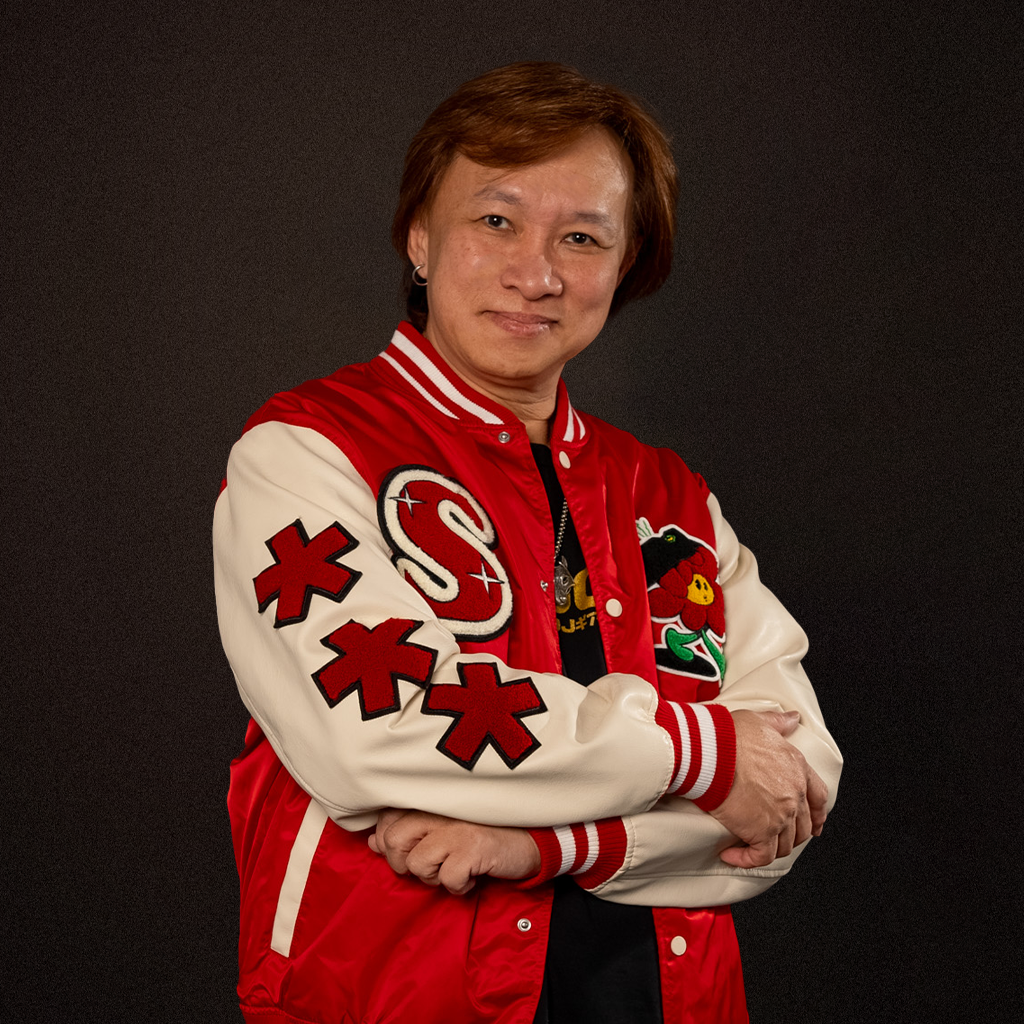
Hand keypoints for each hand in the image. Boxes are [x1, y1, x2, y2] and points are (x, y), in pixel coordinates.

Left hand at [368, 810, 541, 894]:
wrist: (531, 838)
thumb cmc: (482, 832)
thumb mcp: (443, 828)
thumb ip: (407, 830)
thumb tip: (373, 841)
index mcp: (430, 798)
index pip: (387, 818)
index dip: (390, 843)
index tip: (415, 850)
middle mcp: (440, 806)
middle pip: (394, 842)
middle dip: (407, 864)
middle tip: (434, 864)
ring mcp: (456, 826)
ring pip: (416, 864)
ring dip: (435, 877)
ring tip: (457, 867)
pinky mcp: (473, 847)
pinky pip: (446, 879)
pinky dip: (460, 885)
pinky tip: (474, 874)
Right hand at [710, 709, 828, 867]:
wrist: (711, 751)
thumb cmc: (730, 735)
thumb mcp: (759, 721)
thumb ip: (779, 722)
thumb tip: (794, 718)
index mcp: (797, 767)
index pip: (819, 797)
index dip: (818, 814)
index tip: (815, 824)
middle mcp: (794, 794)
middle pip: (803, 826)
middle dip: (792, 835)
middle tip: (775, 838)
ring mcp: (780, 815)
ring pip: (785, 845)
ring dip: (769, 848)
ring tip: (749, 845)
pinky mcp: (760, 831)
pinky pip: (761, 856)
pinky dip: (746, 860)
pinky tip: (731, 855)